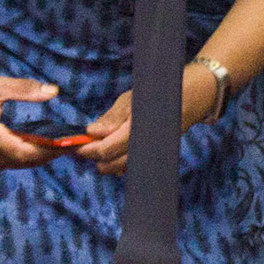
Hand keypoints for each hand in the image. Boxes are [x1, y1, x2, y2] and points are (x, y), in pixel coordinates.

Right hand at [0, 76, 70, 170]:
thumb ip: (25, 89)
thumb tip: (53, 91)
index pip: (25, 152)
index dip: (49, 150)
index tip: (68, 143)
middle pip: (25, 161)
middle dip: (49, 153)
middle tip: (70, 143)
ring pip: (19, 164)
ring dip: (40, 156)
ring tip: (61, 145)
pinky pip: (11, 163)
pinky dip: (27, 156)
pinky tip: (42, 146)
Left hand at [81, 66, 215, 175]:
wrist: (189, 99)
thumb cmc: (157, 94)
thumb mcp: (131, 99)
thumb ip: (112, 118)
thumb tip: (91, 131)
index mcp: (137, 129)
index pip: (106, 149)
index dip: (87, 149)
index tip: (74, 146)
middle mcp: (144, 146)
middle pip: (110, 164)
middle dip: (93, 158)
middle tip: (81, 148)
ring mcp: (150, 154)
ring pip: (120, 169)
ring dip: (104, 162)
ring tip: (95, 148)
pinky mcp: (153, 157)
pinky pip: (131, 166)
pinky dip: (118, 162)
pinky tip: (112, 151)